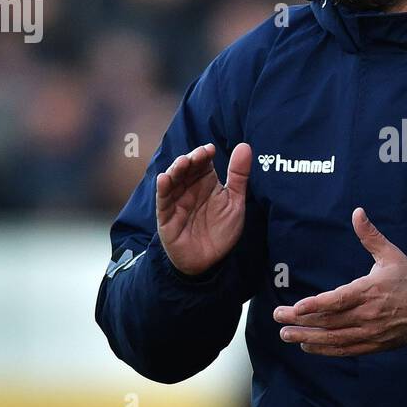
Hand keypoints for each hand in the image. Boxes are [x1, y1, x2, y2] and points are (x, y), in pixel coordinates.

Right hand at [156, 142, 251, 275]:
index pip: (202, 162)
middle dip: (191, 159)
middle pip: (186, 168)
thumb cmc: (221, 230)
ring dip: (176, 170)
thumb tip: (244, 146)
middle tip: (200, 155)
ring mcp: (176, 201)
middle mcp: (189, 188)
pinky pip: (163, 201)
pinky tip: (164, 179)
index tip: (210, 150)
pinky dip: (162, 189)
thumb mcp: (235, 202)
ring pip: (173, 180)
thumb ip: (239, 175)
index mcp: (205, 182)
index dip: (204, 154)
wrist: (210, 261)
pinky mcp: (167, 216)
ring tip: (183, 163)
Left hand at [274, 207, 406, 355]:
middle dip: (301, 320)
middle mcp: (367, 315)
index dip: (316, 305)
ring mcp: (369, 332)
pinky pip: (344, 349)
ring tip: (285, 335)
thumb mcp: (391, 254)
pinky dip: (325, 350)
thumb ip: (370, 236)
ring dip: (307, 337)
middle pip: (329, 321)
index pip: (338, 301)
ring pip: (333, 338)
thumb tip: (357, 212)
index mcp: (370, 291)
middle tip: (278, 317)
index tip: (296, 307)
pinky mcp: (372, 344)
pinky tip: (307, 346)